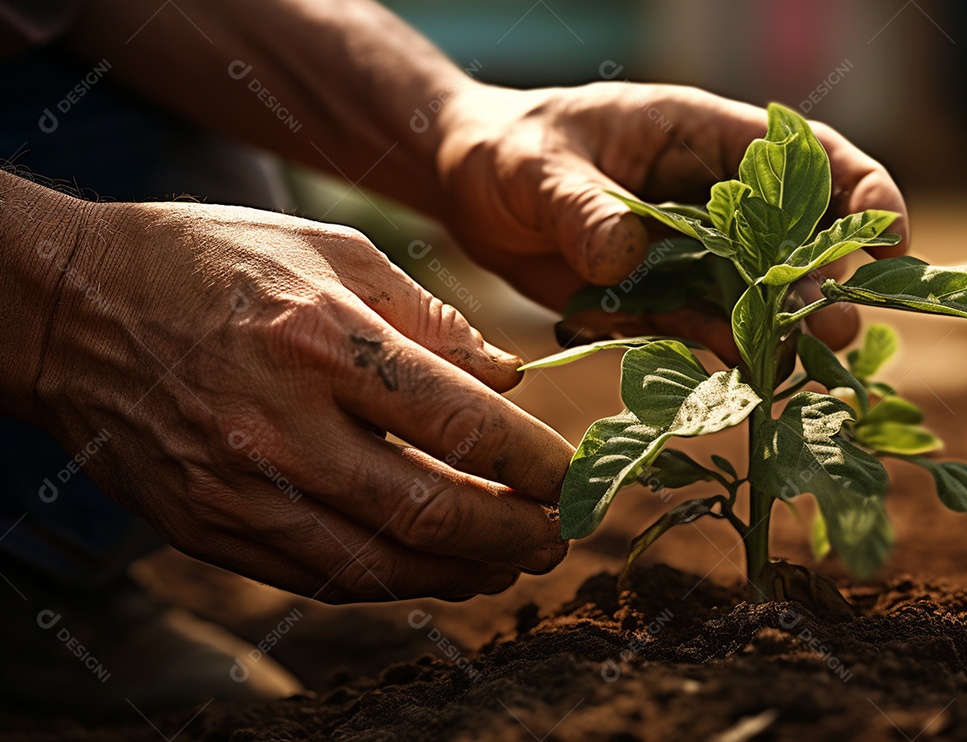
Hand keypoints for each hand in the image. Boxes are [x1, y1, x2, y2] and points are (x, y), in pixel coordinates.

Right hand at [31, 199, 570, 601]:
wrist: (73, 308)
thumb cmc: (211, 261)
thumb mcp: (330, 249)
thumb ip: (429, 319)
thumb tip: (507, 380)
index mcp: (321, 341)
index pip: (462, 424)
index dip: (536, 463)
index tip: (574, 476)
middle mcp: (281, 428)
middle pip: (432, 511)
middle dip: (515, 533)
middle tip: (558, 534)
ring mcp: (238, 490)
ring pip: (381, 565)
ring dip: (463, 573)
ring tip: (509, 561)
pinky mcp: (208, 529)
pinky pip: (320, 578)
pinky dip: (392, 581)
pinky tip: (433, 569)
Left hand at [436, 83, 908, 362]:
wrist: (470, 188)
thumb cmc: (508, 150)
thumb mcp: (538, 168)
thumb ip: (581, 206)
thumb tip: (622, 253)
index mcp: (700, 138)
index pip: (804, 155)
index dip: (860, 191)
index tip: (891, 236)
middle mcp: (706, 199)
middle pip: (791, 239)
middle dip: (821, 283)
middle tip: (838, 328)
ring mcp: (685, 253)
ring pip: (752, 295)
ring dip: (777, 330)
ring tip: (790, 366)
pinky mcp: (656, 298)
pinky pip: (698, 330)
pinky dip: (715, 356)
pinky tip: (733, 383)